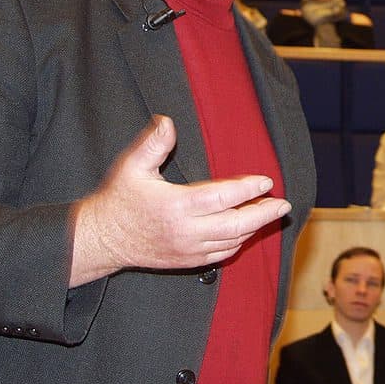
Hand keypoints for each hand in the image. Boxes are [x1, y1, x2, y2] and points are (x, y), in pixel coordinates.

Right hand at [70, 116, 289, 285]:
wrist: (101, 240)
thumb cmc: (118, 199)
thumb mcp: (131, 167)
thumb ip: (152, 144)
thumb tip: (167, 121)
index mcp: (176, 206)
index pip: (222, 198)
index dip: (247, 190)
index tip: (266, 181)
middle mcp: (185, 232)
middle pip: (235, 225)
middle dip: (263, 214)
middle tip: (282, 204)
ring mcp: (187, 250)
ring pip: (231, 242)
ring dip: (254, 228)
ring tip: (270, 213)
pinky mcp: (186, 262)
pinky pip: (220, 255)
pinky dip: (238, 243)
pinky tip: (247, 231)